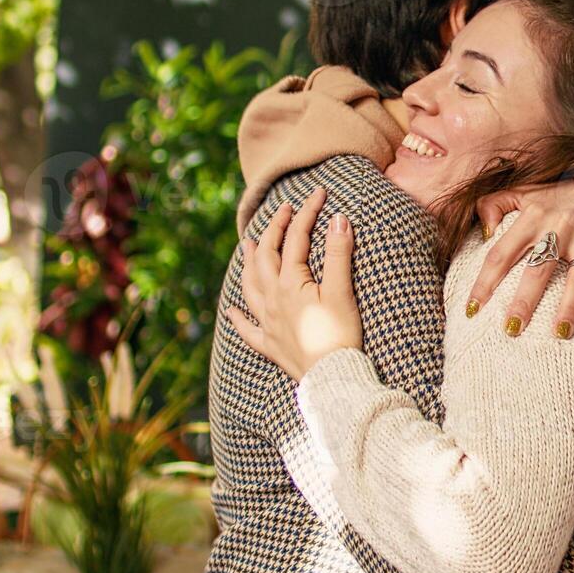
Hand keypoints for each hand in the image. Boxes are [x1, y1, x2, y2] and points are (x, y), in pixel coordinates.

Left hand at [223, 189, 361, 380]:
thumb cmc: (340, 335)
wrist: (333, 378)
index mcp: (290, 284)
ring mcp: (269, 324)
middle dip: (274, 230)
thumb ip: (338, 253)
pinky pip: (249, 330)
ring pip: (251, 287)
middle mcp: (273, 300)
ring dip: (249, 264)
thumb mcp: (342, 291)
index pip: (296, 239)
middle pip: (267, 258)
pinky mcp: (271, 346)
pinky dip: (239, 319)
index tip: (318, 194)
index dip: (307, 213)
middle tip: (282, 211)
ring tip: (248, 245)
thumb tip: (338, 218)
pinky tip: (231, 312)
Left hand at [468, 174, 573, 337]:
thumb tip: (482, 232)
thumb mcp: (524, 192)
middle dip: (524, 301)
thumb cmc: (559, 196)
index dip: (485, 282)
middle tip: (511, 329)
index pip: (502, 254)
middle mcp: (559, 230)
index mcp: (532, 217)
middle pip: (538, 271)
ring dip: (569, 308)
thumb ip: (495, 204)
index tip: (472, 309)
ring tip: (559, 334)